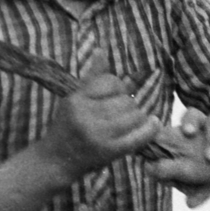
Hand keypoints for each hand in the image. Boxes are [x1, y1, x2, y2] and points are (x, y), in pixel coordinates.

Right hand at [40, 48, 158, 179]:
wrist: (56, 160)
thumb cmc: (68, 126)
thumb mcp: (75, 99)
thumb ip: (92, 77)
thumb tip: (102, 50)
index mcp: (77, 100)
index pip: (111, 82)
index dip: (118, 87)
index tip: (115, 95)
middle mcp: (86, 116)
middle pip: (126, 100)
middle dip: (129, 103)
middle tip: (123, 111)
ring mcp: (99, 135)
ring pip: (135, 115)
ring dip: (139, 116)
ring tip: (132, 120)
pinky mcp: (110, 151)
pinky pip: (140, 135)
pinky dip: (151, 128)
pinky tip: (153, 123)